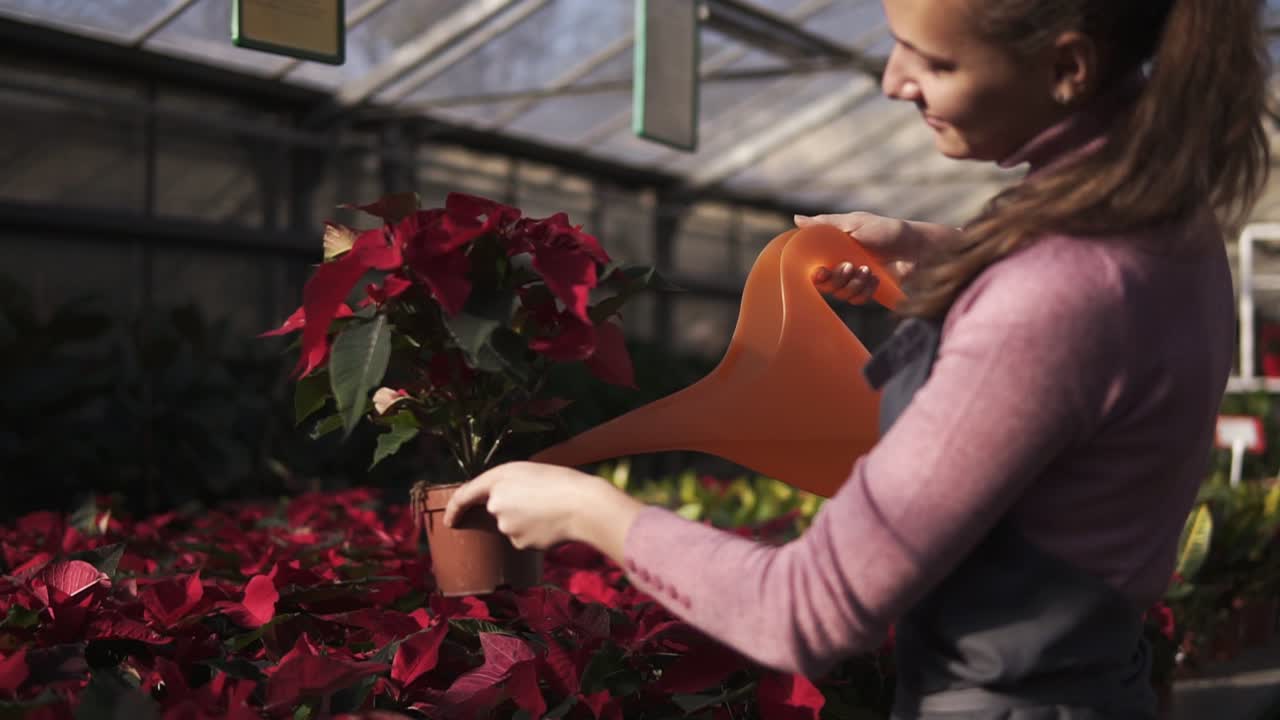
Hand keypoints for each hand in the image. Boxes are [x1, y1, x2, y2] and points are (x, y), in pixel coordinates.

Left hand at [442, 462, 641, 555]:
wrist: (582, 506)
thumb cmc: (561, 483)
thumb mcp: (530, 472)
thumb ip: (507, 485)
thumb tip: (498, 507)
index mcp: (497, 478)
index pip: (464, 495)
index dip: (454, 510)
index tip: (450, 521)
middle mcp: (496, 502)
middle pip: (497, 511)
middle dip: (513, 509)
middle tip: (540, 501)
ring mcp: (506, 525)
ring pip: (511, 526)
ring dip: (526, 521)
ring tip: (550, 510)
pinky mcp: (519, 542)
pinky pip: (523, 539)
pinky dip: (535, 534)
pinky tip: (551, 525)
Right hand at [796, 212, 914, 304]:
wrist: (917, 247)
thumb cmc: (887, 230)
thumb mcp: (856, 223)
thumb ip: (826, 224)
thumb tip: (796, 219)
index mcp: (834, 250)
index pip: (813, 267)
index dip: (814, 273)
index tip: (820, 271)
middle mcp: (841, 266)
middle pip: (825, 284)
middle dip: (836, 278)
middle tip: (849, 266)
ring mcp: (855, 280)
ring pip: (840, 294)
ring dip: (852, 283)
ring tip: (867, 270)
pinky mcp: (868, 291)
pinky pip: (857, 299)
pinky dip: (865, 290)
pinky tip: (875, 279)